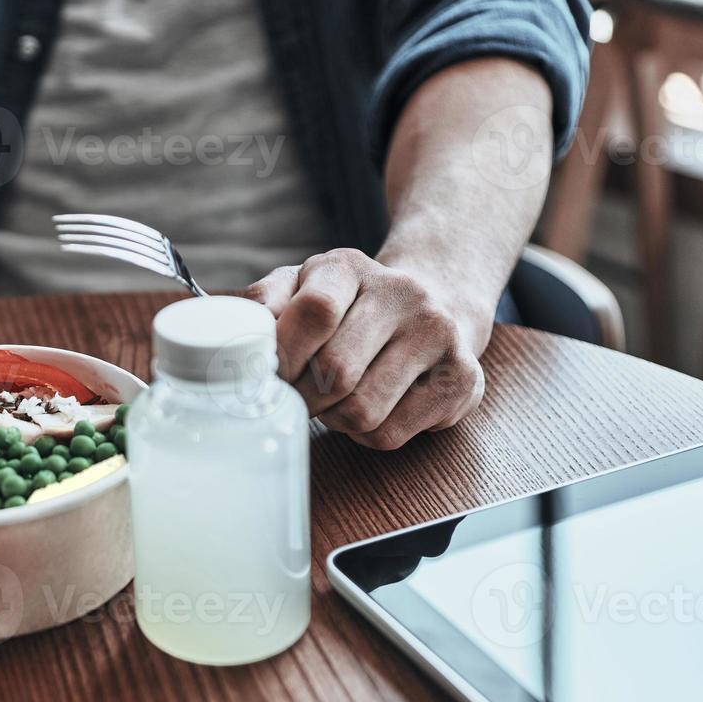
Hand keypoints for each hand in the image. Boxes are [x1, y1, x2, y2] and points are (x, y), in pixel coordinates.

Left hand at [247, 249, 488, 449]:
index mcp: (349, 266)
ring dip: (334, 420)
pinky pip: (390, 434)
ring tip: (336, 401)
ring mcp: (439, 334)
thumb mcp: (300, 288)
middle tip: (299, 396)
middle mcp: (403, 293)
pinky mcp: (461, 378)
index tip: (271, 375)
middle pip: (335, 372)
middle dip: (304, 398)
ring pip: (361, 411)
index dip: (284, 356)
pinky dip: (366, 435)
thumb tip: (241, 337)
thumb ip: (264, 303)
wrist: (429, 308)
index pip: (314, 312)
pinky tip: (372, 408)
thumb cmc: (347, 308)